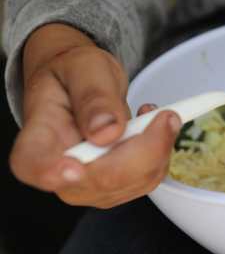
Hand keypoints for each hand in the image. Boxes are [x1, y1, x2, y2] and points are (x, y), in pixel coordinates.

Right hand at [9, 23, 180, 207]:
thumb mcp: (85, 68)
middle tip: (164, 114)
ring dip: (158, 148)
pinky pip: (147, 179)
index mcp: (38, 136)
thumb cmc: (75, 74)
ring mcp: (88, 183)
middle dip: (143, 150)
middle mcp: (58, 169)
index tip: (73, 169)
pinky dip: (161, 152)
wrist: (81, 84)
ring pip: (131, 183)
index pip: (32, 164)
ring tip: (153, 113)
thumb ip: (94, 97)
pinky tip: (154, 127)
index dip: (50, 172)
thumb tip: (106, 132)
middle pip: (100, 180)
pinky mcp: (115, 185)